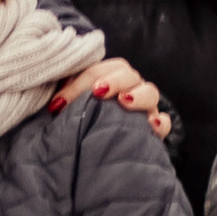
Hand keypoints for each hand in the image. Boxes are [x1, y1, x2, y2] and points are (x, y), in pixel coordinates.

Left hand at [50, 57, 171, 140]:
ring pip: (150, 92)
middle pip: (128, 74)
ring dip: (138, 95)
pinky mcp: (153, 130)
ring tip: (124, 101)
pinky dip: (160, 122)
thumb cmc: (81, 119)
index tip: (58, 104)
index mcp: (109, 76)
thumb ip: (64, 98)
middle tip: (97, 92)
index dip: (77, 84)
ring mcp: (145, 107)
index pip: (98, 70)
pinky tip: (150, 125)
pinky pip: (164, 123)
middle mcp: (129, 87)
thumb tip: (52, 105)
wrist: (98, 146)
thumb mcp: (70, 105)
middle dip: (113, 80)